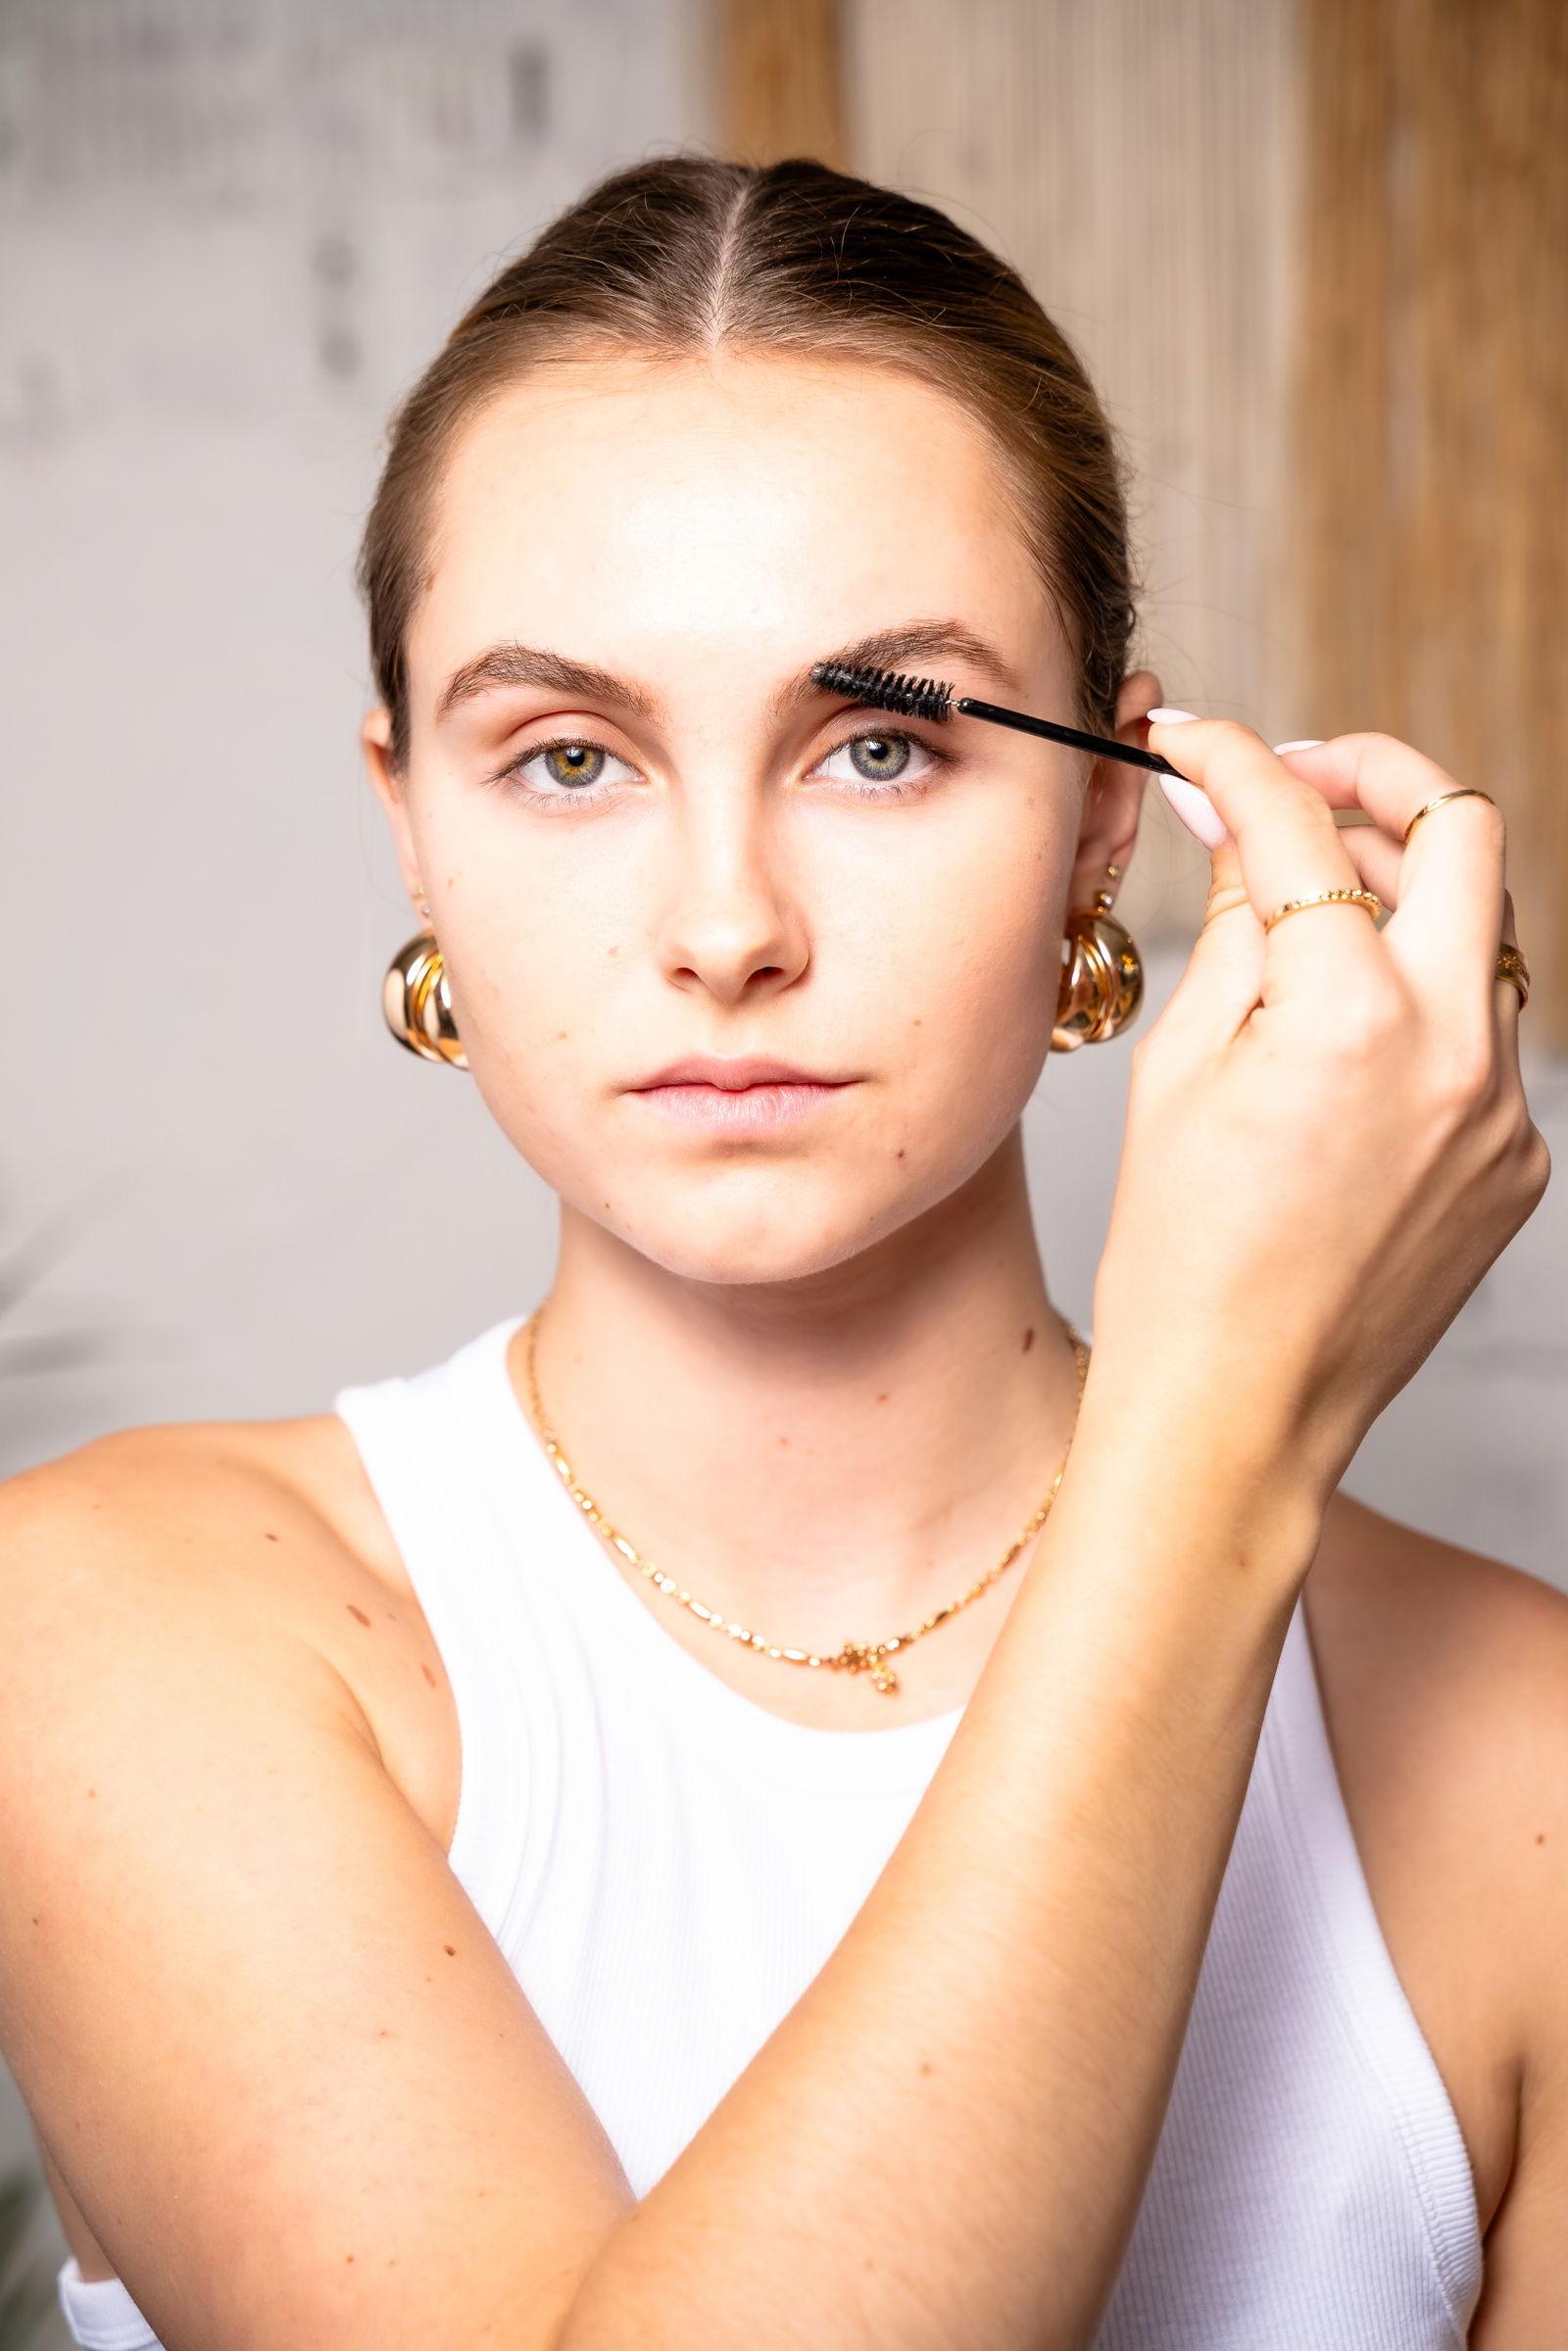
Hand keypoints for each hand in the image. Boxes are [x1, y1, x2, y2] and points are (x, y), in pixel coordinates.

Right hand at [1091, 723, 1549, 1496]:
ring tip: (1309, 915)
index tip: (1198, 747)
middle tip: (1299, 782)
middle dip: (1376, 779)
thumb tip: (1241, 826)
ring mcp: (1504, 1106)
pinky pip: (1483, 1033)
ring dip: (1402, 894)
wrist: (1239, 1409)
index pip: (1301, 828)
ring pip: (1484, 932)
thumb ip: (1236, 925)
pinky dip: (1419, 1003)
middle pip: (1462, 830)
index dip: (1237, 762)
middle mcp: (1457, 1045)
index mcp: (1351, 1016)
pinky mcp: (1519, 1158)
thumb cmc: (1180, 1258)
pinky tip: (1338, 1044)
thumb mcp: (1179, 1068)